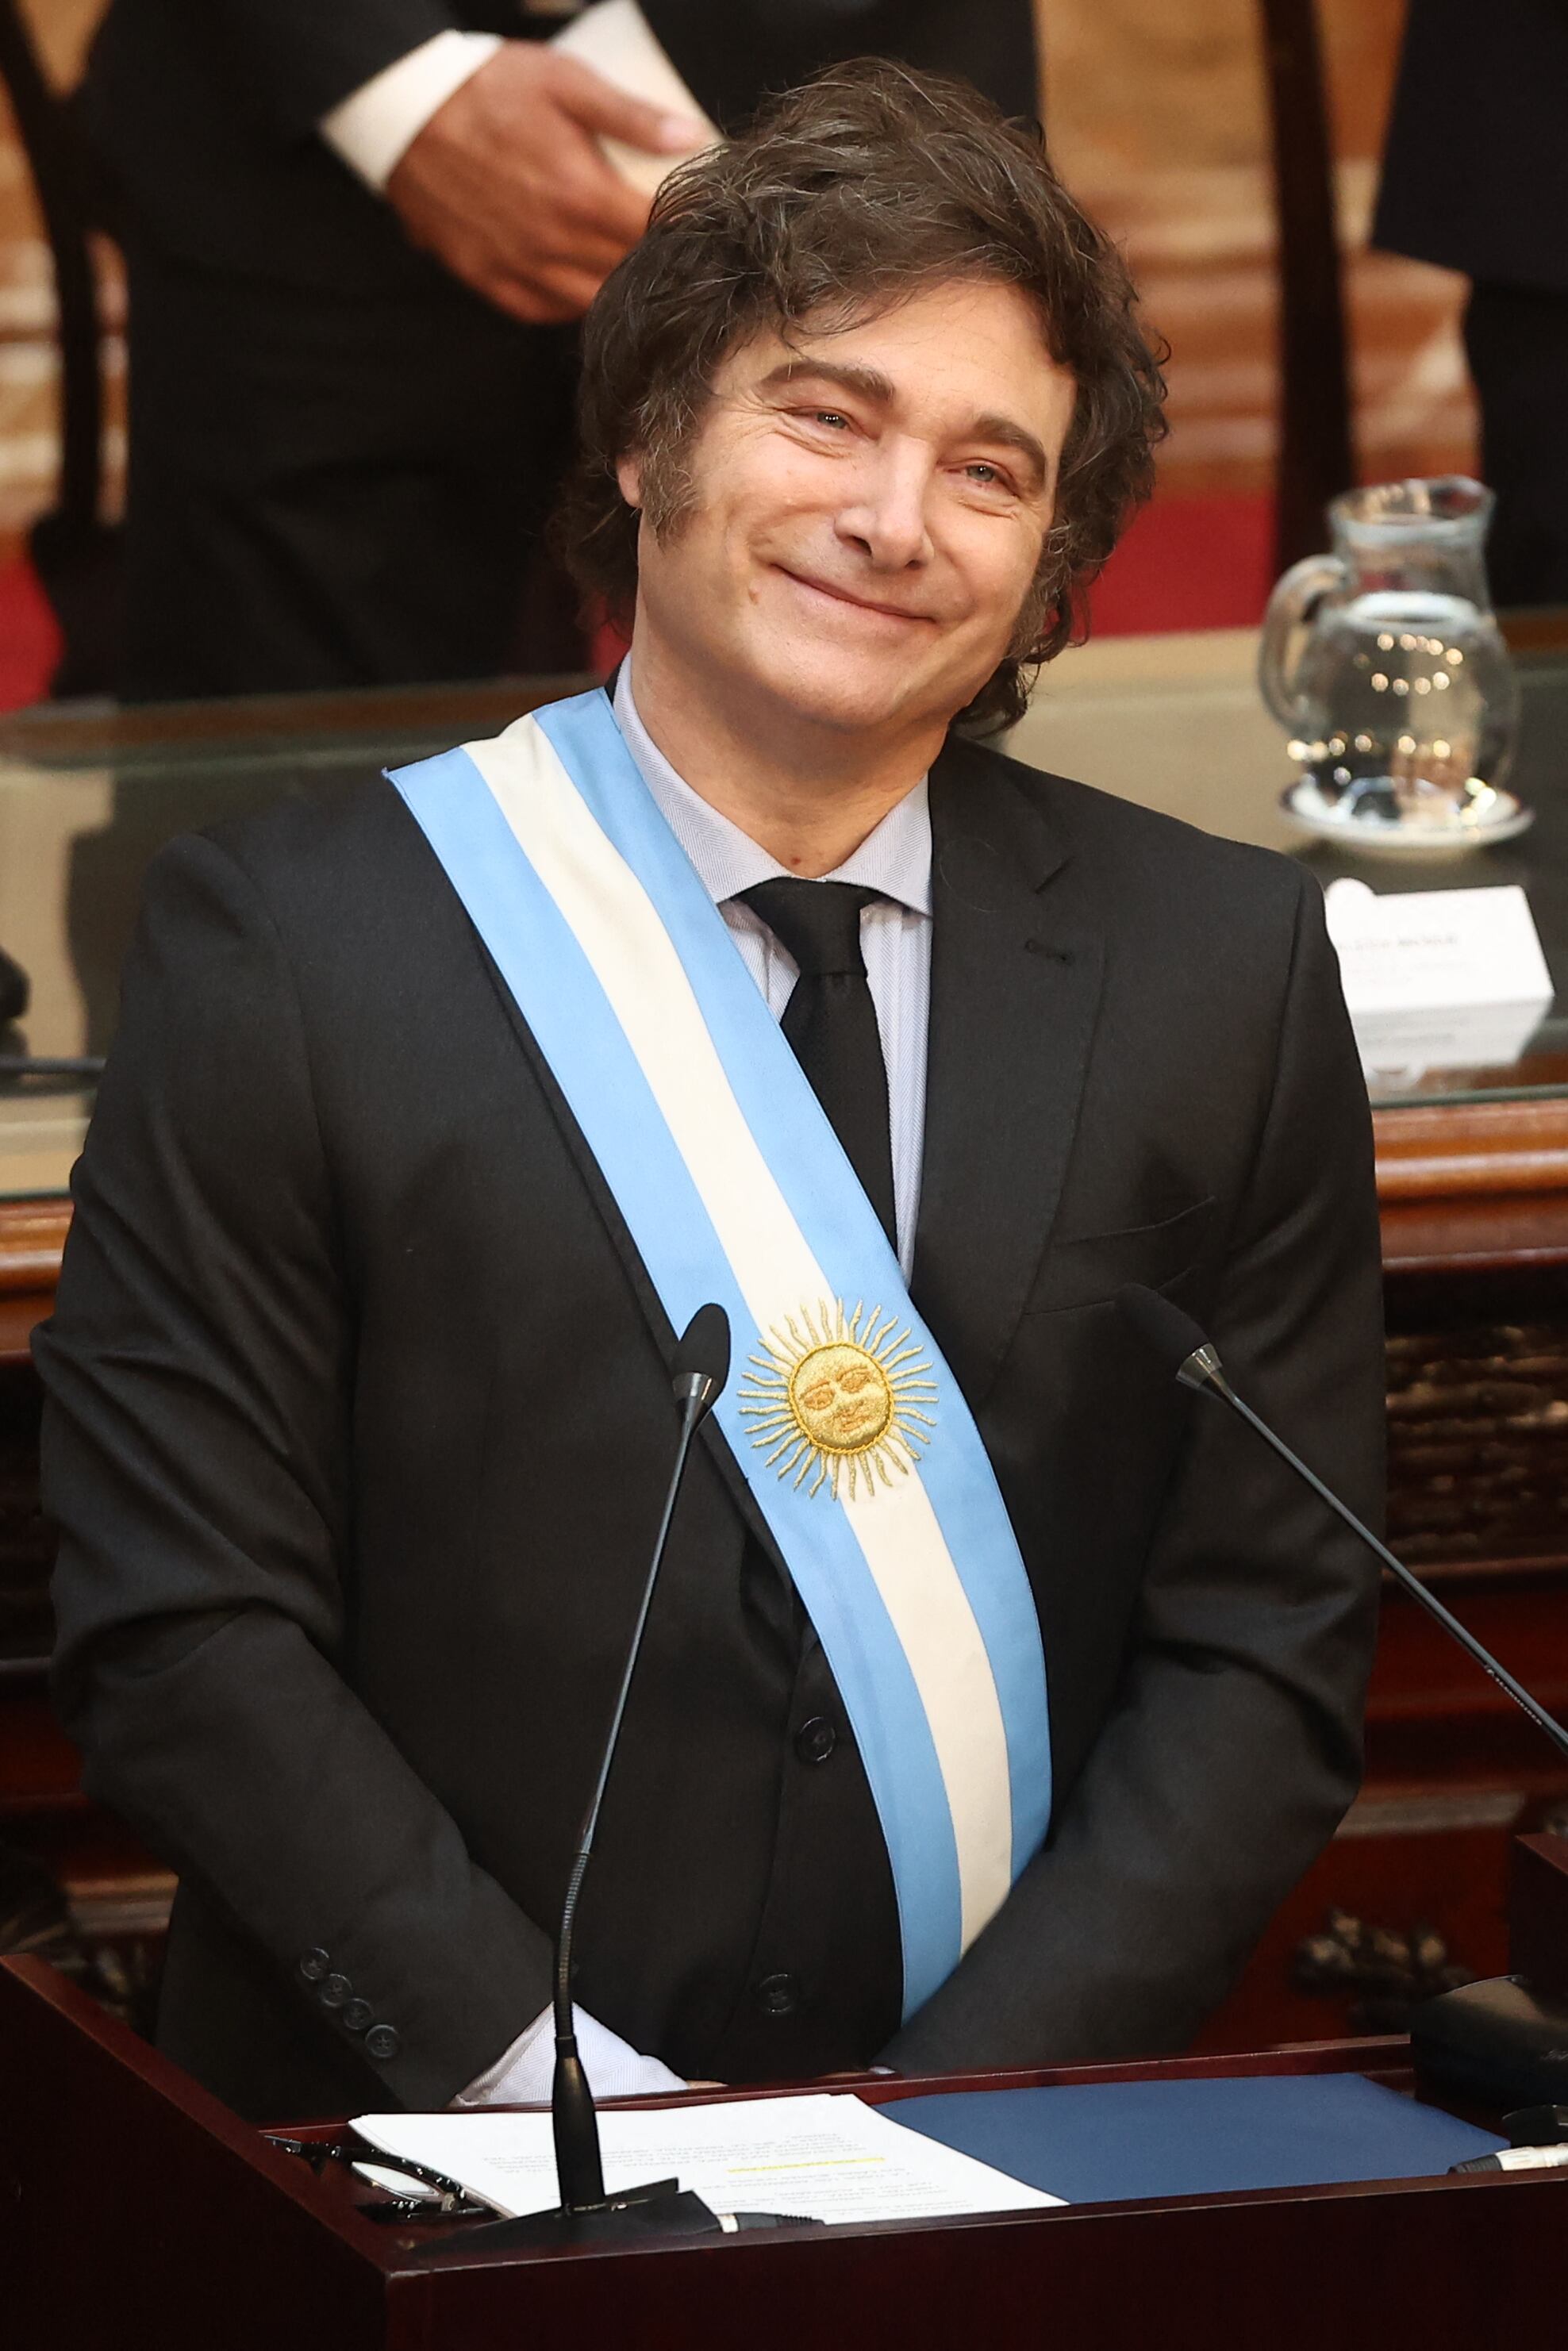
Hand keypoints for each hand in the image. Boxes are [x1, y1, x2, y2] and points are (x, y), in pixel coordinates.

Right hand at [386, 43, 703, 323]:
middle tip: (671, 245)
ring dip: (617, 287)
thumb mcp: (566, 82)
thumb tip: (692, 138)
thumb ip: (631, 116)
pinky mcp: (487, 278)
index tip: (699, 220)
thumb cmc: (489, 89)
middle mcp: (552, 242)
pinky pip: (543, 311)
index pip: (656, 233)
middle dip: (656, 260)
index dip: (684, 228)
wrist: (405, 113)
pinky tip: (583, 279)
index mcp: (580, 195)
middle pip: (629, 272)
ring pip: (591, 301)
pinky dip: (570, 302)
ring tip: (632, 266)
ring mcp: (518, 267)